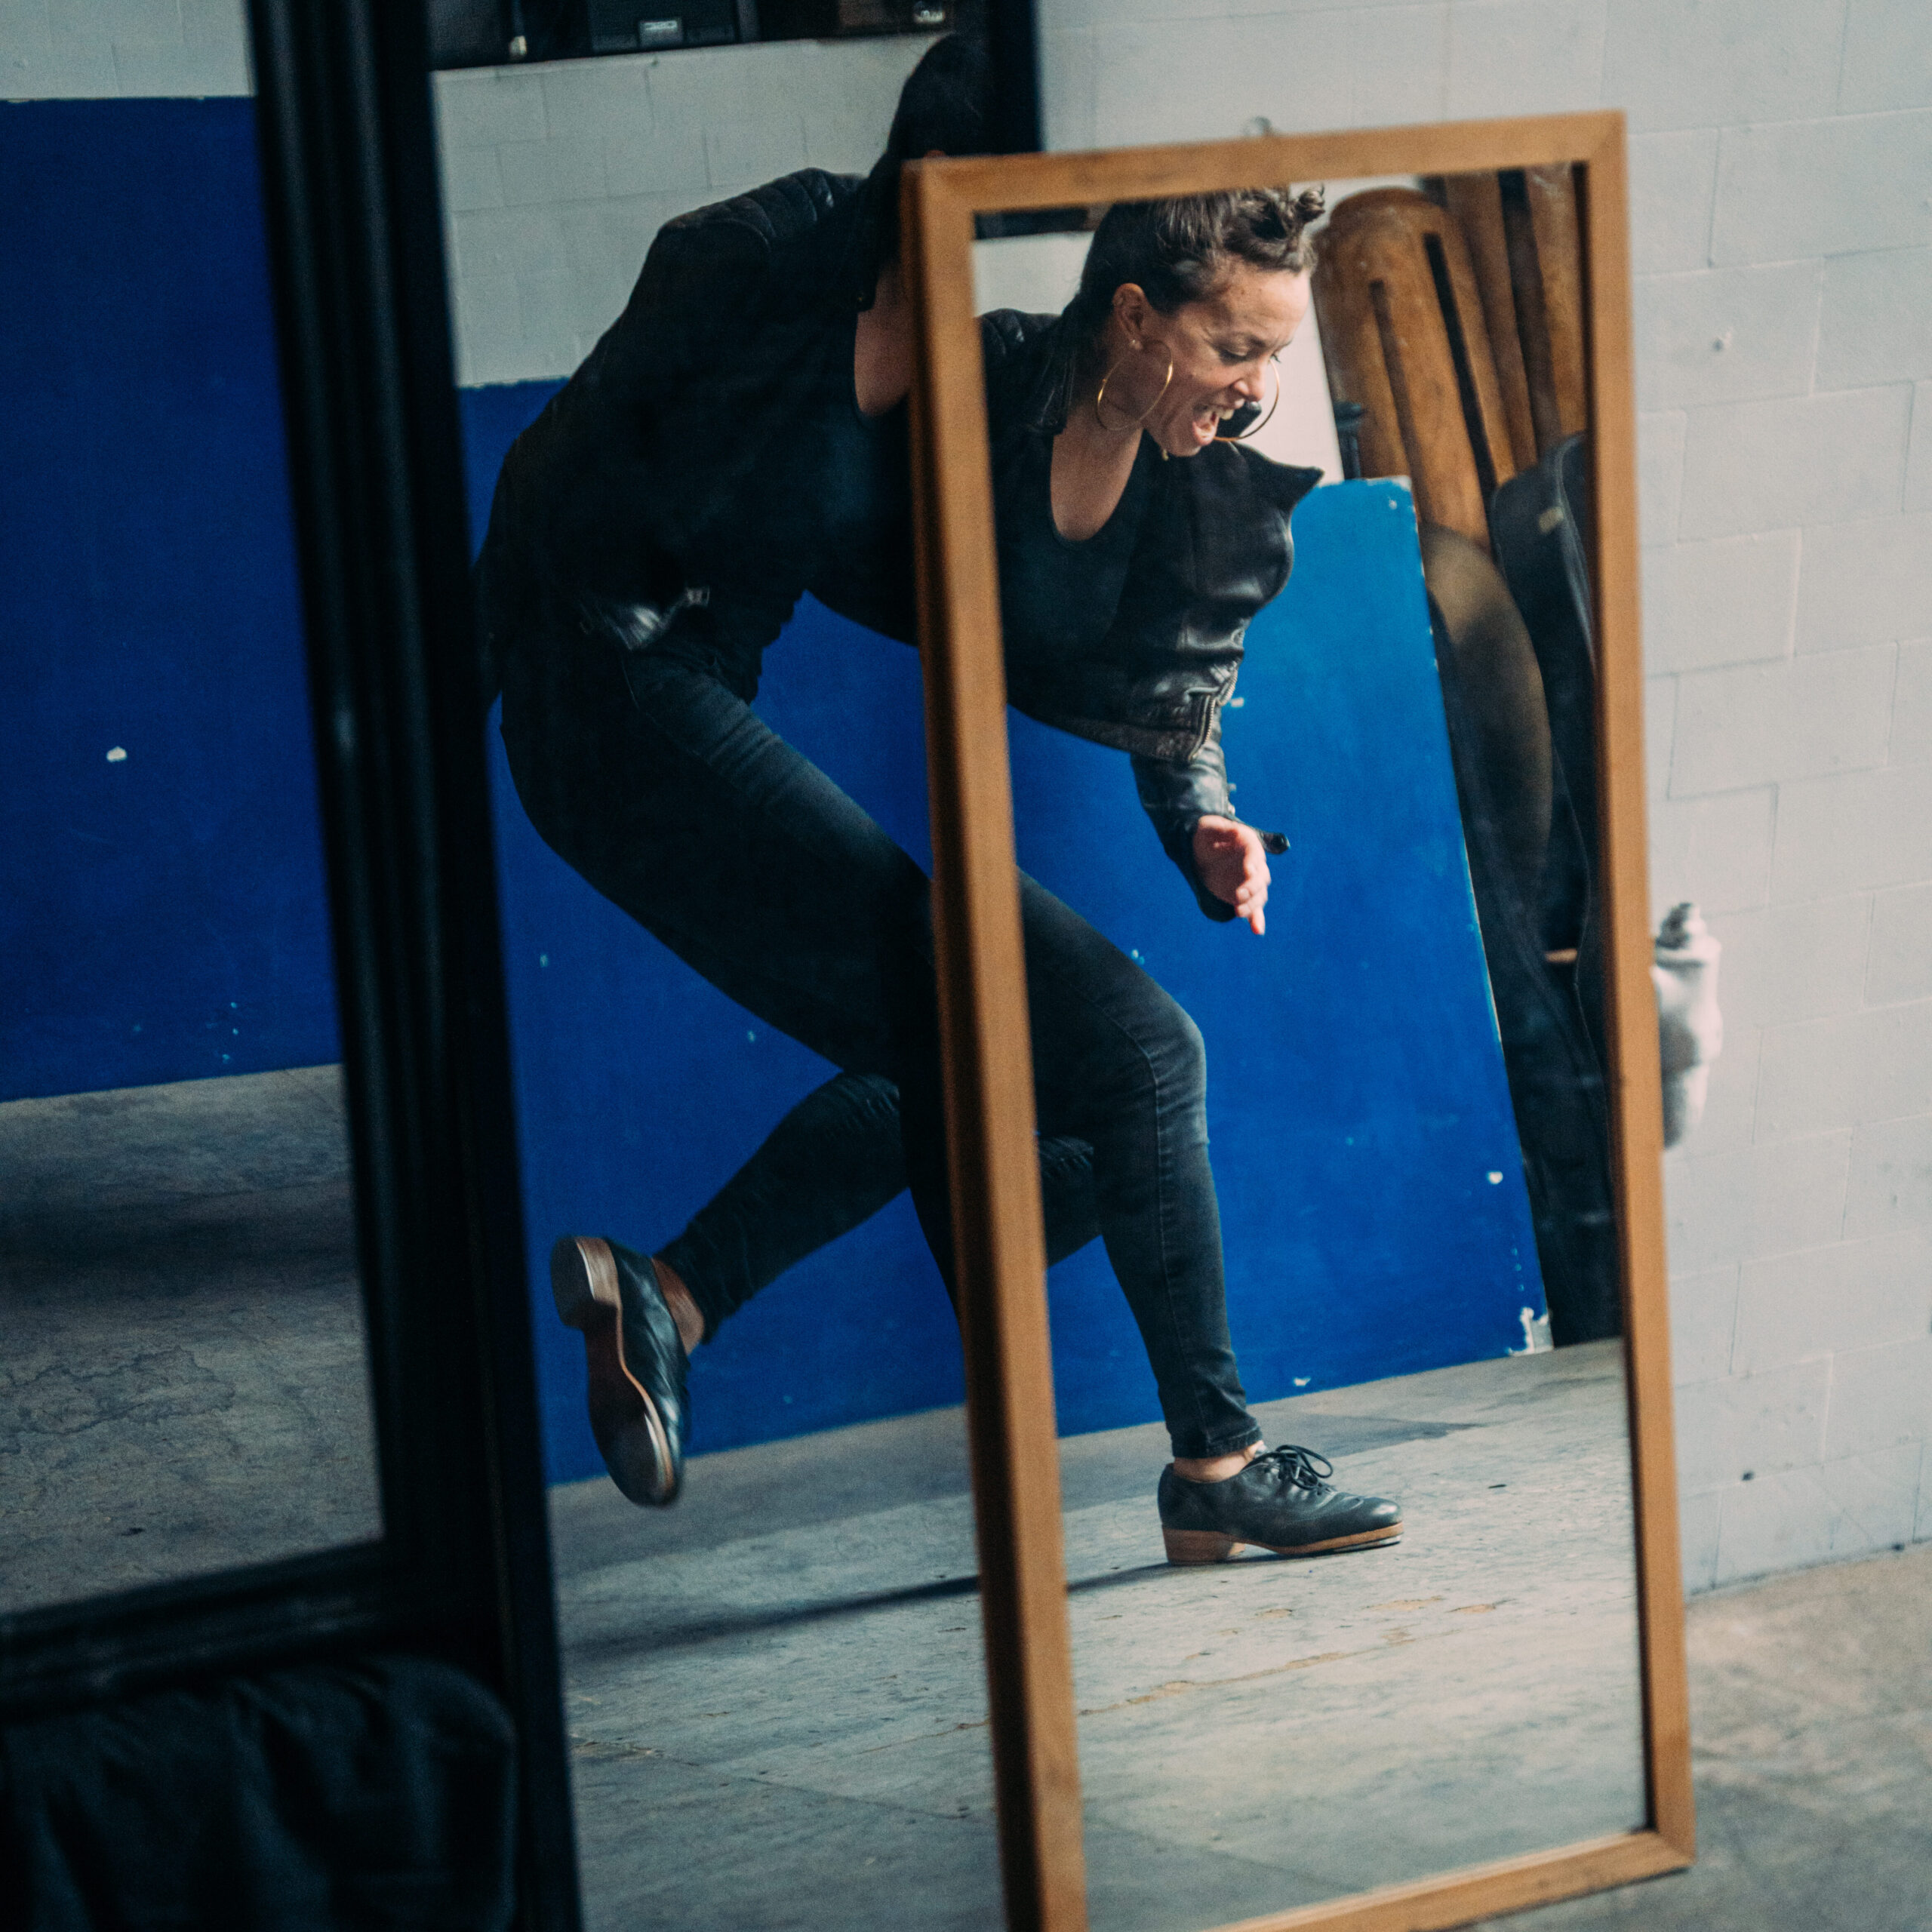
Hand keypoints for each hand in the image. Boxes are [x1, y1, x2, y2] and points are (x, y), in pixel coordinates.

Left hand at [1193, 815, 1269, 934]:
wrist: (1199, 849)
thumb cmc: (1204, 834)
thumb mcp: (1207, 826)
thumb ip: (1220, 827)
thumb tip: (1234, 831)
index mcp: (1249, 844)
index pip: (1256, 855)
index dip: (1253, 863)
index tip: (1247, 870)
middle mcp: (1253, 864)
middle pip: (1261, 878)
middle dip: (1252, 887)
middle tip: (1238, 895)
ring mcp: (1249, 881)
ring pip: (1258, 895)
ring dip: (1252, 905)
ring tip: (1238, 912)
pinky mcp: (1243, 896)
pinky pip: (1253, 909)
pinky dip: (1256, 920)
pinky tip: (1257, 931)